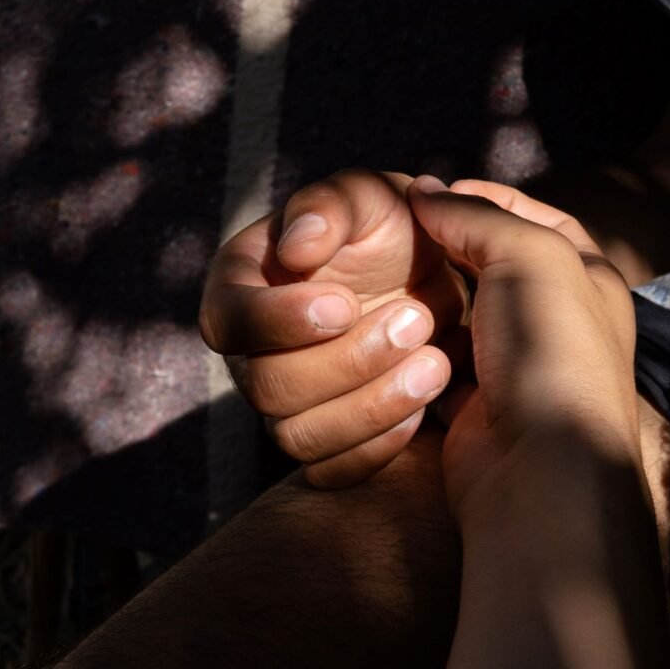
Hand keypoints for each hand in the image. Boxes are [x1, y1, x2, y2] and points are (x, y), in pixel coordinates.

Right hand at [199, 169, 466, 487]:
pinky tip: (426, 410)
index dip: (279, 320)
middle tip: (416, 320)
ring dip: (372, 405)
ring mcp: (287, 406)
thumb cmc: (397, 229)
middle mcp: (253, 352)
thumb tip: (295, 248)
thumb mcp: (373, 196)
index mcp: (244, 285)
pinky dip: (379, 447)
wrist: (442, 286)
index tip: (344, 303)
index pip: (227, 321)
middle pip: (267, 387)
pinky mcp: (327, 444)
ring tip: (436, 364)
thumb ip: (332, 206)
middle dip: (347, 360)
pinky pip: (332, 472)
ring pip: (298, 437)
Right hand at [407, 178, 641, 526]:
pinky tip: (388, 331)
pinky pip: (439, 367)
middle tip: (399, 233)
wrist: (541, 468)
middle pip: (494, 268)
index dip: (488, 199)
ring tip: (384, 277)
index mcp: (588, 278)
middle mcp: (557, 322)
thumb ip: (476, 216)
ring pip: (462, 320)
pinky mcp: (477, 410)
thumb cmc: (550, 350)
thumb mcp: (528, 255)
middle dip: (450, 249)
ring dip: (427, 301)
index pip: (539, 220)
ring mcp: (516, 369)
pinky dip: (416, 351)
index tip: (433, 191)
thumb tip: (425, 188)